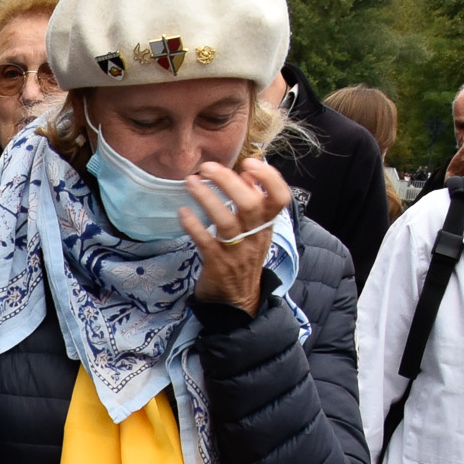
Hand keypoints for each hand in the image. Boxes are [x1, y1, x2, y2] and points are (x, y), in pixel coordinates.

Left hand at [182, 161, 292, 311]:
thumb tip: (246, 172)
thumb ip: (254, 202)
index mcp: (267, 225)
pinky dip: (193, 225)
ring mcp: (237, 251)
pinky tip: (183, 212)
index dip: (269, 178)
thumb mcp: (256, 231)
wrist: (237, 301)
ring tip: (191, 181)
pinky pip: (205, 241)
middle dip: (228, 181)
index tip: (250, 162)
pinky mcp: (217, 264)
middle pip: (250, 204)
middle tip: (207, 167)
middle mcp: (255, 236)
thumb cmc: (244, 257)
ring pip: (226, 221)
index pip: (280, 199)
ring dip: (206, 198)